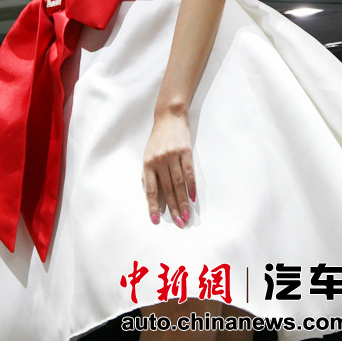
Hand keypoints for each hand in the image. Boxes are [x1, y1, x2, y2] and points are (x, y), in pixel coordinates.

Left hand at [142, 108, 195, 227]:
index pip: (151, 189)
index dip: (153, 206)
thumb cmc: (157, 139)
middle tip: (178, 224)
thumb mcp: (147, 154)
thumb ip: (148, 174)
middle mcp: (159, 161)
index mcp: (148, 163)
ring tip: (186, 216)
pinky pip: (189, 172)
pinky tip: (193, 198)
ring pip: (178, 184)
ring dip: (183, 202)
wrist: (169, 117)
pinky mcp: (185, 152)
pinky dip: (191, 186)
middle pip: (167, 189)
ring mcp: (173, 156)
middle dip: (173, 208)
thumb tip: (149, 194)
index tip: (155, 221)